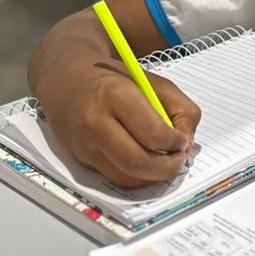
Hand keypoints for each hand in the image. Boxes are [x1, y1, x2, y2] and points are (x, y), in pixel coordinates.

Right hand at [37, 58, 201, 187]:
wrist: (66, 79)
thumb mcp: (154, 81)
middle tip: (179, 160)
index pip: (152, 133)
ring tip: (166, 162)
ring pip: (126, 176)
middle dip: (166, 168)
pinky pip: (115, 177)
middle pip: (137, 162)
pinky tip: (148, 164)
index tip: (183, 141)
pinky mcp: (81, 159)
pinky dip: (137, 177)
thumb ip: (181, 108)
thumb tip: (188, 144)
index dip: (175, 143)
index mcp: (117, 95)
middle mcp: (96, 122)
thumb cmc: (115, 79)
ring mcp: (85, 144)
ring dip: (152, 176)